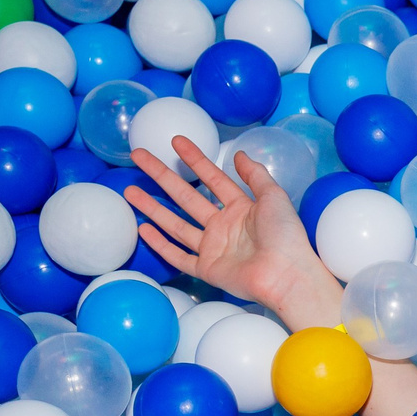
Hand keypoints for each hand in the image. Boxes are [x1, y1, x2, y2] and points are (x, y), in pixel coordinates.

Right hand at [126, 137, 339, 325]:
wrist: (286, 274)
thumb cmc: (285, 236)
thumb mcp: (274, 197)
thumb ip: (256, 175)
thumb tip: (240, 155)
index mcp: (241, 208)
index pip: (212, 178)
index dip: (195, 159)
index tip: (176, 141)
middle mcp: (224, 226)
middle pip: (186, 197)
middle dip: (162, 176)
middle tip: (139, 157)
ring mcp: (213, 248)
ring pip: (176, 224)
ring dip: (153, 207)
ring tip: (130, 190)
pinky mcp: (207, 269)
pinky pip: (178, 256)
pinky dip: (160, 244)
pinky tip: (143, 229)